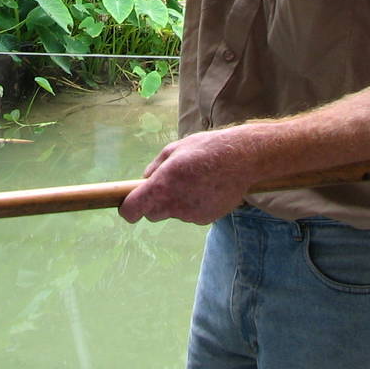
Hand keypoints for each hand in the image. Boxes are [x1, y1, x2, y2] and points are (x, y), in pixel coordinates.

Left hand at [118, 129, 258, 225]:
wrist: (242, 159)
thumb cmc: (206, 149)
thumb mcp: (174, 149)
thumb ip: (154, 167)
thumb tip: (144, 180)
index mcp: (161, 185)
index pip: (132, 211)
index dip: (127, 209)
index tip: (127, 205)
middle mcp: (174, 204)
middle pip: (152, 214)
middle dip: (152, 203)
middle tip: (166, 185)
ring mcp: (191, 215)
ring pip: (173, 213)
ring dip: (176, 202)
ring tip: (194, 181)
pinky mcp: (205, 219)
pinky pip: (191, 214)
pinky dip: (193, 205)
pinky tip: (206, 189)